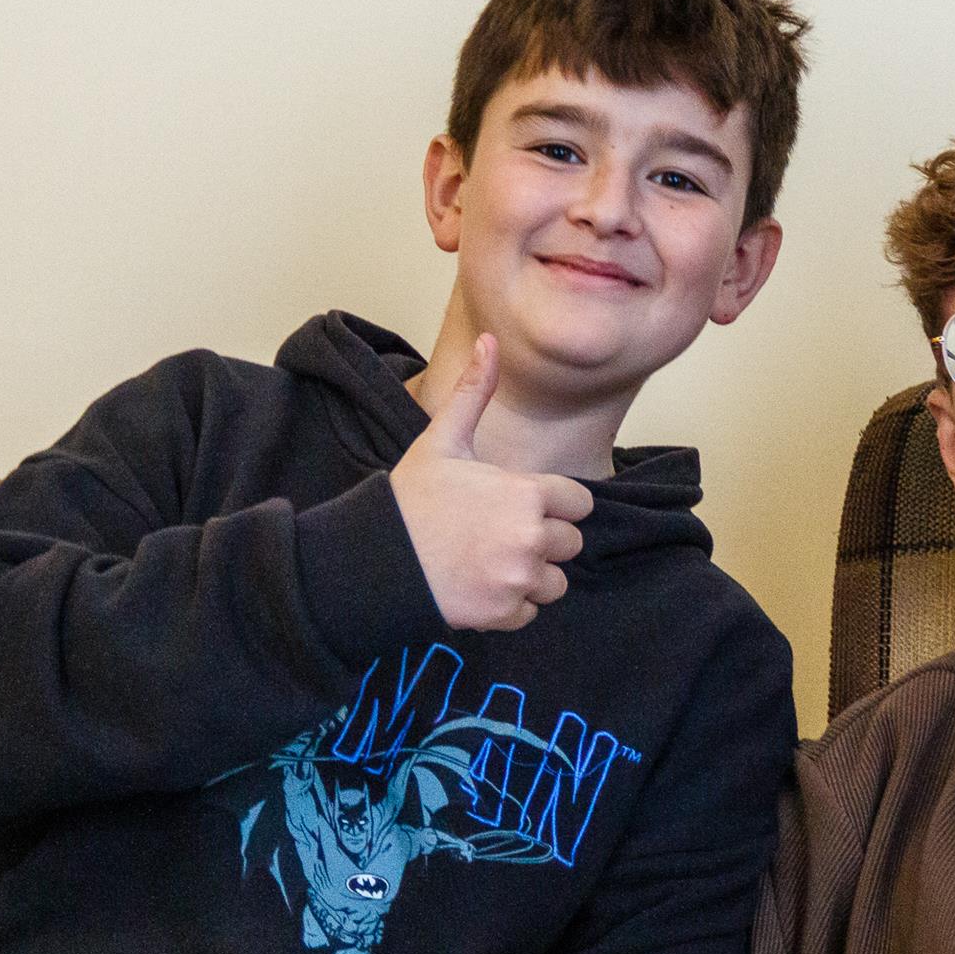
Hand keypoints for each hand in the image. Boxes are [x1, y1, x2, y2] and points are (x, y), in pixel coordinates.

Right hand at [389, 334, 593, 630]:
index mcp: (528, 494)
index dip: (553, 503)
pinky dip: (511, 605)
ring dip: (533, 575)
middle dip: (544, 540)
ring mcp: (519, 579)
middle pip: (571, 543)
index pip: (581, 503)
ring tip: (490, 561)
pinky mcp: (505, 613)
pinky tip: (479, 585)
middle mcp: (532, 538)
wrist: (374, 559)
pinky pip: (531, 612)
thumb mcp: (443, 440)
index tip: (520, 504)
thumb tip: (489, 340)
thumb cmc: (411, 498)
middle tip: (498, 534)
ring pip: (556, 582)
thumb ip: (475, 393)